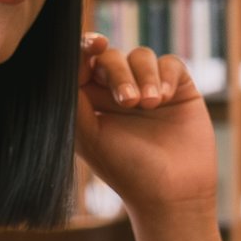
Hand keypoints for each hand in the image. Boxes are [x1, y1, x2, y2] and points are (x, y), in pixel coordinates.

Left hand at [77, 40, 217, 219]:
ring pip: (141, 56)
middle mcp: (117, 91)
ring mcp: (149, 88)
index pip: (83, 63)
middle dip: (117, 72)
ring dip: (144, 76)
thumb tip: (63, 63)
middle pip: (111, 57)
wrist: (173, 194)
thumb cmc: (127, 171)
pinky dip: (165, 75)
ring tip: (150, 104)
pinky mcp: (178, 88)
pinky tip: (164, 98)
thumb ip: (72, 100)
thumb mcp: (90, 136)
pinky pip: (170, 63)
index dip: (86, 48)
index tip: (95, 46)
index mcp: (90, 102)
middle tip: (128, 103)